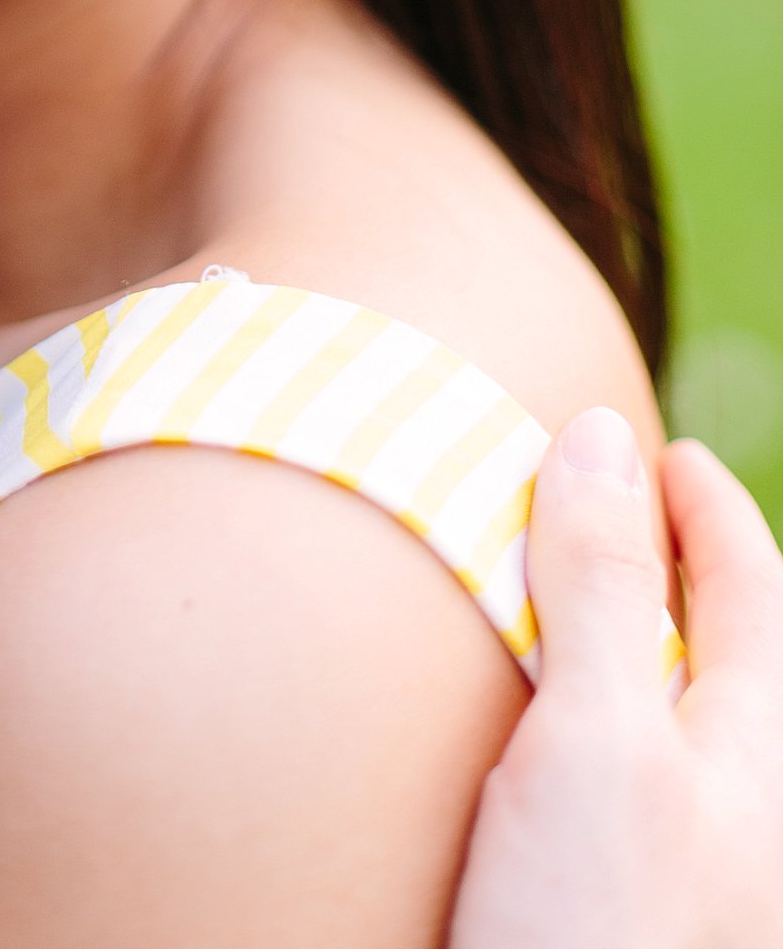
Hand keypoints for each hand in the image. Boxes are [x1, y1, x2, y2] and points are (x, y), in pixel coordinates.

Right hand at [449, 410, 782, 948]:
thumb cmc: (598, 937)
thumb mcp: (603, 741)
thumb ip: (609, 591)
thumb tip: (603, 434)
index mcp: (762, 748)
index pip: (751, 587)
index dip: (701, 508)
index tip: (661, 450)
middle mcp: (753, 811)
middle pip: (744, 663)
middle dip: (697, 582)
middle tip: (633, 516)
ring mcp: (712, 876)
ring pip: (703, 739)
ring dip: (656, 666)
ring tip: (599, 626)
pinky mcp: (649, 921)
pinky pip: (654, 805)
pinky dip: (619, 748)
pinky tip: (571, 773)